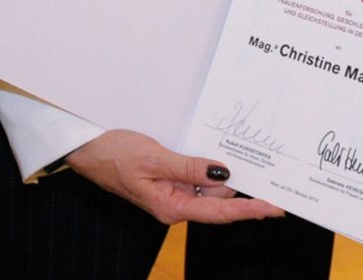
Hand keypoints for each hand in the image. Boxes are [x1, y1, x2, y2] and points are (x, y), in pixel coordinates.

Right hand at [64, 130, 284, 225]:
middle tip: (270, 174)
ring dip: (225, 175)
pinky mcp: (169, 181)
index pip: (219, 212)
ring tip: (246, 160)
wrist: (87, 150)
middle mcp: (175, 205)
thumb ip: (189, 167)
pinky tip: (220, 158)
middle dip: (242, 188)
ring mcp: (172, 193)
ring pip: (210, 188)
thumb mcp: (154, 157)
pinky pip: (197, 178)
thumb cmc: (114, 154)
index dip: (249, 210)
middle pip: (219, 200)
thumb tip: (223, 174)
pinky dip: (210, 170)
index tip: (275, 207)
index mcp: (171, 207)